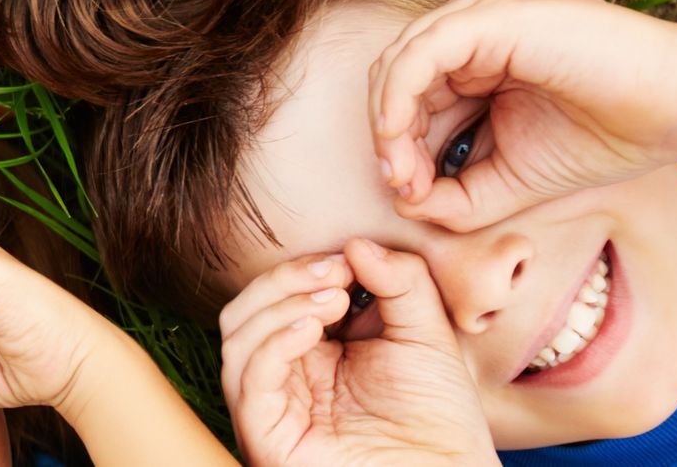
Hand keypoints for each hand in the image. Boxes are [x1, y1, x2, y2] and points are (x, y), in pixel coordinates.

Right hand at [222, 242, 497, 466]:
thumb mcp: (425, 330)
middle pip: (246, 309)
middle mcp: (284, 376)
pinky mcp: (268, 434)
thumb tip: (356, 242)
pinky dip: (271, 345)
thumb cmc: (439, 414)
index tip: (349, 258)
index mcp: (311, 350)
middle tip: (335, 272)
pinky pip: (248, 381)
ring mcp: (273, 405)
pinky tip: (311, 329)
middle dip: (285, 280)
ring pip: (237, 338)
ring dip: (278, 306)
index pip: (277, 295)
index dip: (304, 268)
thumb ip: (400, 281)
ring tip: (331, 299)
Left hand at [370, 0, 676, 230]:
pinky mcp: (491, 16)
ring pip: (399, 63)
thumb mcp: (515, 179)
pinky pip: (420, 51)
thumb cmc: (607, 137)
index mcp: (478, 61)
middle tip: (402, 189)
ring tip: (404, 174)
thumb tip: (404, 204)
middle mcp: (473, 31)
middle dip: (388, 139)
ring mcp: (481, 16)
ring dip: (389, 124)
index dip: (398, 149)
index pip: (410, 100)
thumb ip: (459, 196)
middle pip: (396, 80)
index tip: (409, 197)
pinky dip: (399, 97)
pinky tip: (399, 137)